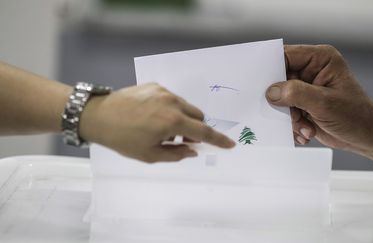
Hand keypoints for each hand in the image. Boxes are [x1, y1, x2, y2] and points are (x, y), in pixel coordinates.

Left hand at [80, 83, 234, 161]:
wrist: (97, 115)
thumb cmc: (122, 139)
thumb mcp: (149, 155)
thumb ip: (176, 155)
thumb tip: (193, 151)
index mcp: (171, 122)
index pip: (203, 132)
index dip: (218, 140)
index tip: (230, 144)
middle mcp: (171, 103)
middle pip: (198, 116)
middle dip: (195, 130)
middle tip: (182, 142)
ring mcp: (163, 92)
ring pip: (186, 107)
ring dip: (183, 119)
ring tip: (163, 129)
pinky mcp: (155, 85)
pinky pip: (172, 99)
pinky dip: (171, 110)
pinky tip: (153, 117)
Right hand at [266, 45, 372, 152]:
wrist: (365, 137)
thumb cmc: (356, 116)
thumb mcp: (325, 103)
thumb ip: (297, 94)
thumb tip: (271, 92)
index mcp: (320, 59)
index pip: (286, 56)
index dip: (272, 69)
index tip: (263, 86)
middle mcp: (311, 70)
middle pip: (279, 79)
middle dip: (282, 102)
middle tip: (292, 115)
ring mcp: (306, 88)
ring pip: (279, 98)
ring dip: (289, 117)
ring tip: (305, 126)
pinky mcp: (302, 104)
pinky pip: (284, 111)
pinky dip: (292, 124)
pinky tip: (306, 130)